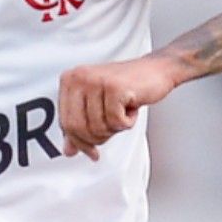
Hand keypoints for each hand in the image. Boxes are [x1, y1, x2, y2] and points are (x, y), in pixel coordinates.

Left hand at [58, 54, 182, 159]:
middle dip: (97, 138)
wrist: (156, 70)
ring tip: (123, 113)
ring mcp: (97, 81)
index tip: (91, 151)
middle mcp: (80, 77)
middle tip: (112, 130)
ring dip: (115, 128)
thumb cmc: (127, 86)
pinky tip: (131, 108)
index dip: (79, 142)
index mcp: (70, 80)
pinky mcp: (115, 87)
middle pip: (78, 127)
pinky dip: (127, 122)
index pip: (65, 122)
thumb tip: (69, 150)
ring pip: (97, 127)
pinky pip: (116, 121)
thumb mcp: (98, 106)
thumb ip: (81, 126)